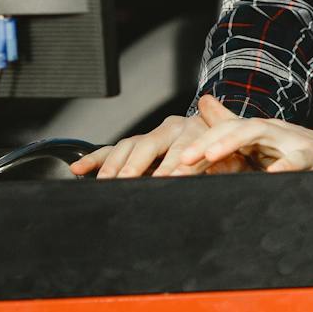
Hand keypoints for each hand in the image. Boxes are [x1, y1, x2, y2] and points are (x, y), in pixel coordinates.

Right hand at [69, 95, 250, 178]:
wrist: (219, 134)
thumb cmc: (226, 153)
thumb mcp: (234, 159)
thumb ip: (230, 165)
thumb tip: (227, 170)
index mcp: (195, 129)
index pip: (182, 149)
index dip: (174, 166)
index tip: (167, 180)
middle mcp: (171, 128)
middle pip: (148, 145)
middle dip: (136, 165)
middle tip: (127, 181)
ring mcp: (151, 134)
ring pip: (127, 146)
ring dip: (114, 165)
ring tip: (106, 182)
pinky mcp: (136, 143)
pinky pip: (111, 150)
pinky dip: (94, 159)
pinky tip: (78, 168)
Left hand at [173, 96, 312, 188]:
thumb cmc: (299, 153)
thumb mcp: (261, 142)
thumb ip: (231, 126)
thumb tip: (202, 104)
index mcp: (253, 133)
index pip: (217, 135)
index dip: (192, 149)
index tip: (167, 169)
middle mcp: (268, 131)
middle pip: (231, 129)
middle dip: (204, 143)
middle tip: (179, 163)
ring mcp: (290, 140)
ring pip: (257, 133)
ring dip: (231, 142)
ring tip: (209, 156)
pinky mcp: (312, 155)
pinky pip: (297, 159)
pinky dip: (284, 166)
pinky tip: (271, 174)